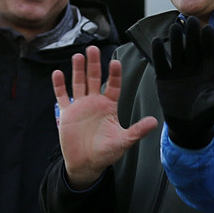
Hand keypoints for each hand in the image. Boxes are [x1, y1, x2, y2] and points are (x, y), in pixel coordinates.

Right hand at [53, 47, 158, 187]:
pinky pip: (62, 96)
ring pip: (78, 83)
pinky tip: (58, 73)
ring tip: (78, 56)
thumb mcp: (124, 141)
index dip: (114, 75)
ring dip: (78, 70)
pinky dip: (59, 85)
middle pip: (94, 79)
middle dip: (94, 64)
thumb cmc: (106, 152)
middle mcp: (94, 102)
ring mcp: (80, 106)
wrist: (86, 164)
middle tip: (93, 49)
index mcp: (109, 106)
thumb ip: (137, 130)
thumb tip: (155, 122)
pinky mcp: (67, 113)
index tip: (115, 62)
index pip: (113, 86)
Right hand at [151, 18, 213, 149]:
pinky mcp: (165, 78)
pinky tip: (156, 41)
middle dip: (192, 35)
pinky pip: (162, 63)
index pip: (208, 53)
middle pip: (193, 48)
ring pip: (178, 52)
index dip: (208, 41)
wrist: (187, 127)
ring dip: (176, 40)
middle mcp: (193, 69)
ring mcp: (178, 72)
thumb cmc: (205, 116)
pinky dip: (159, 53)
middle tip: (191, 19)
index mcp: (208, 72)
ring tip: (175, 26)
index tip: (208, 28)